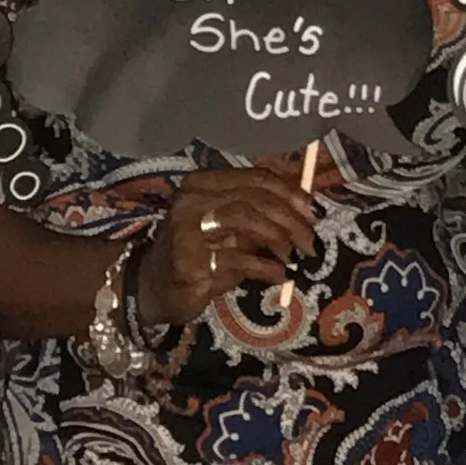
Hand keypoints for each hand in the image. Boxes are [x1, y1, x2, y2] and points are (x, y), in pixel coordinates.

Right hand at [141, 159, 318, 328]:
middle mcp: (192, 199)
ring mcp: (187, 229)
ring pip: (245, 219)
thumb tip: (305, 210)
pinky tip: (278, 275)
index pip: (254, 177)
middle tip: (310, 242)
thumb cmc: (198, 253)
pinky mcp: (190, 261)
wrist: (154, 287)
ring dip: (278, 239)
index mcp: (202, 183)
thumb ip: (257, 214)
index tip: (311, 211)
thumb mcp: (228, 228)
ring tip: (293, 258)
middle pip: (253, 198)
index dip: (289, 192)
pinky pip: (238, 259)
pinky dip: (266, 267)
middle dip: (289, 219)